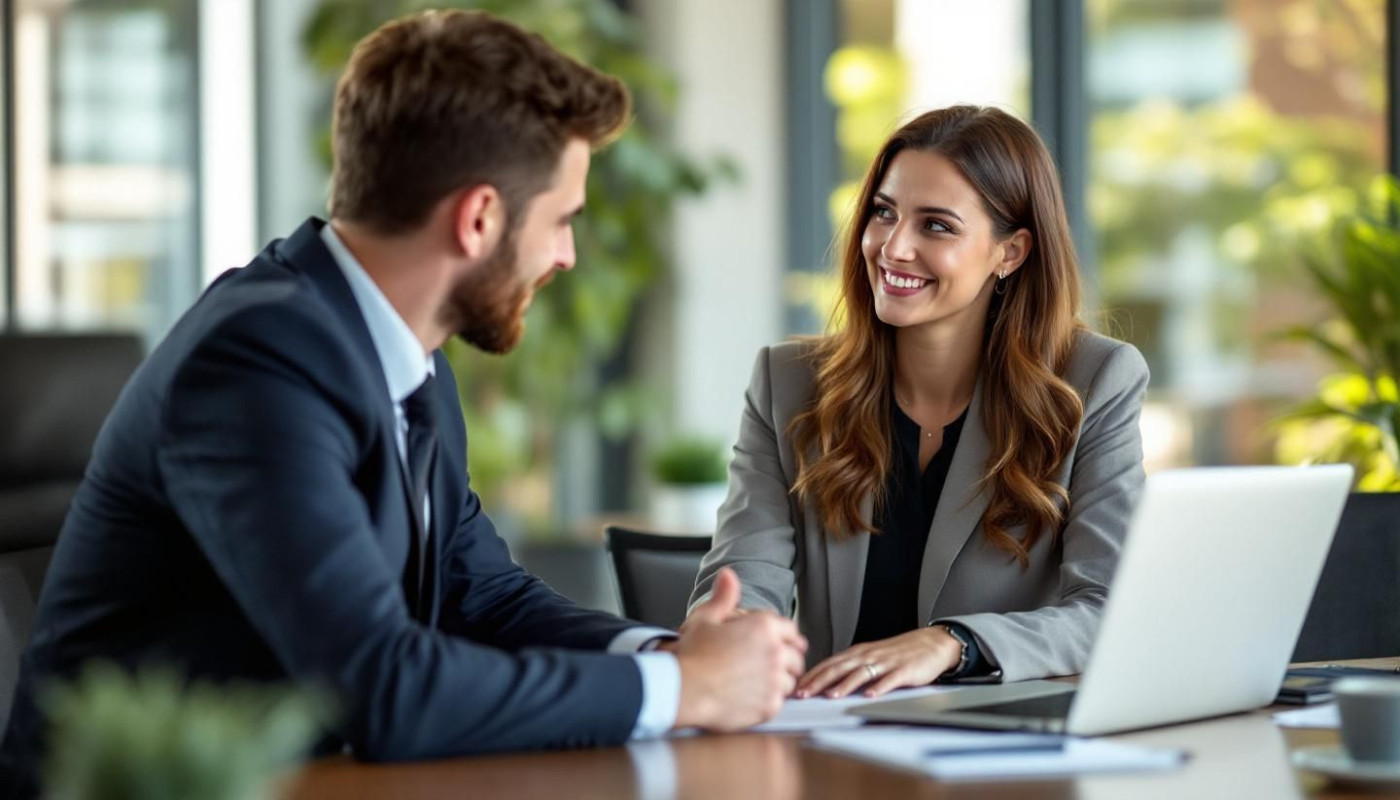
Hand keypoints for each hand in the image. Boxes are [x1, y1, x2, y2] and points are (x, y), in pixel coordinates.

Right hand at [671, 568, 807, 731]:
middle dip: (786, 660)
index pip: (791, 630)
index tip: (783, 644)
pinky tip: (753, 698)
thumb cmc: (691, 654)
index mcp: (764, 627)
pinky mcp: (770, 705)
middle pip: (796, 657)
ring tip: (760, 683)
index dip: (786, 637)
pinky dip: (770, 701)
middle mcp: (775, 651)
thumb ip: (724, 597)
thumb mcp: (705, 619)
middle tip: (770, 666)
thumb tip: (729, 575)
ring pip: (790, 681)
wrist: (682, 689)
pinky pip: (780, 702)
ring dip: (780, 681)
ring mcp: (775, 680)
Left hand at [794, 626, 960, 698]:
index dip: (812, 675)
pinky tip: (870, 696)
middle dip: (819, 681)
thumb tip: (826, 682)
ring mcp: (887, 662)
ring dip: (845, 685)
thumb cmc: (898, 653)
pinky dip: (879, 687)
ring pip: (861, 673)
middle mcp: (869, 655)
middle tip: (803, 694)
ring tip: (831, 696)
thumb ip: (851, 667)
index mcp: (858, 653)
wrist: (931, 643)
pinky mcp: (905, 670)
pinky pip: (890, 679)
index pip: (829, 664)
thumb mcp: (871, 657)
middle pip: (839, 668)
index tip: (795, 688)